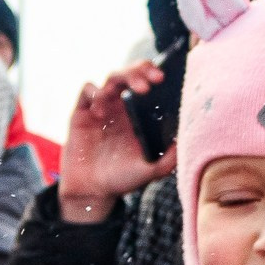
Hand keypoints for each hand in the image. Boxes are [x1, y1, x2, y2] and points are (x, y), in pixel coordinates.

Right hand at [58, 59, 177, 222]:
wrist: (92, 192)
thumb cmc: (121, 180)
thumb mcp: (151, 170)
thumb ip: (169, 159)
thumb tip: (183, 141)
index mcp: (137, 113)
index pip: (146, 81)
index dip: (152, 73)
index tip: (161, 78)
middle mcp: (119, 106)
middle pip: (130, 73)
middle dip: (139, 72)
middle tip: (147, 85)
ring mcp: (100, 107)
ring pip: (111, 78)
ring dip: (120, 80)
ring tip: (125, 95)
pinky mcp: (81, 113)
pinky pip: (86, 91)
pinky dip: (94, 94)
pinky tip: (100, 111)